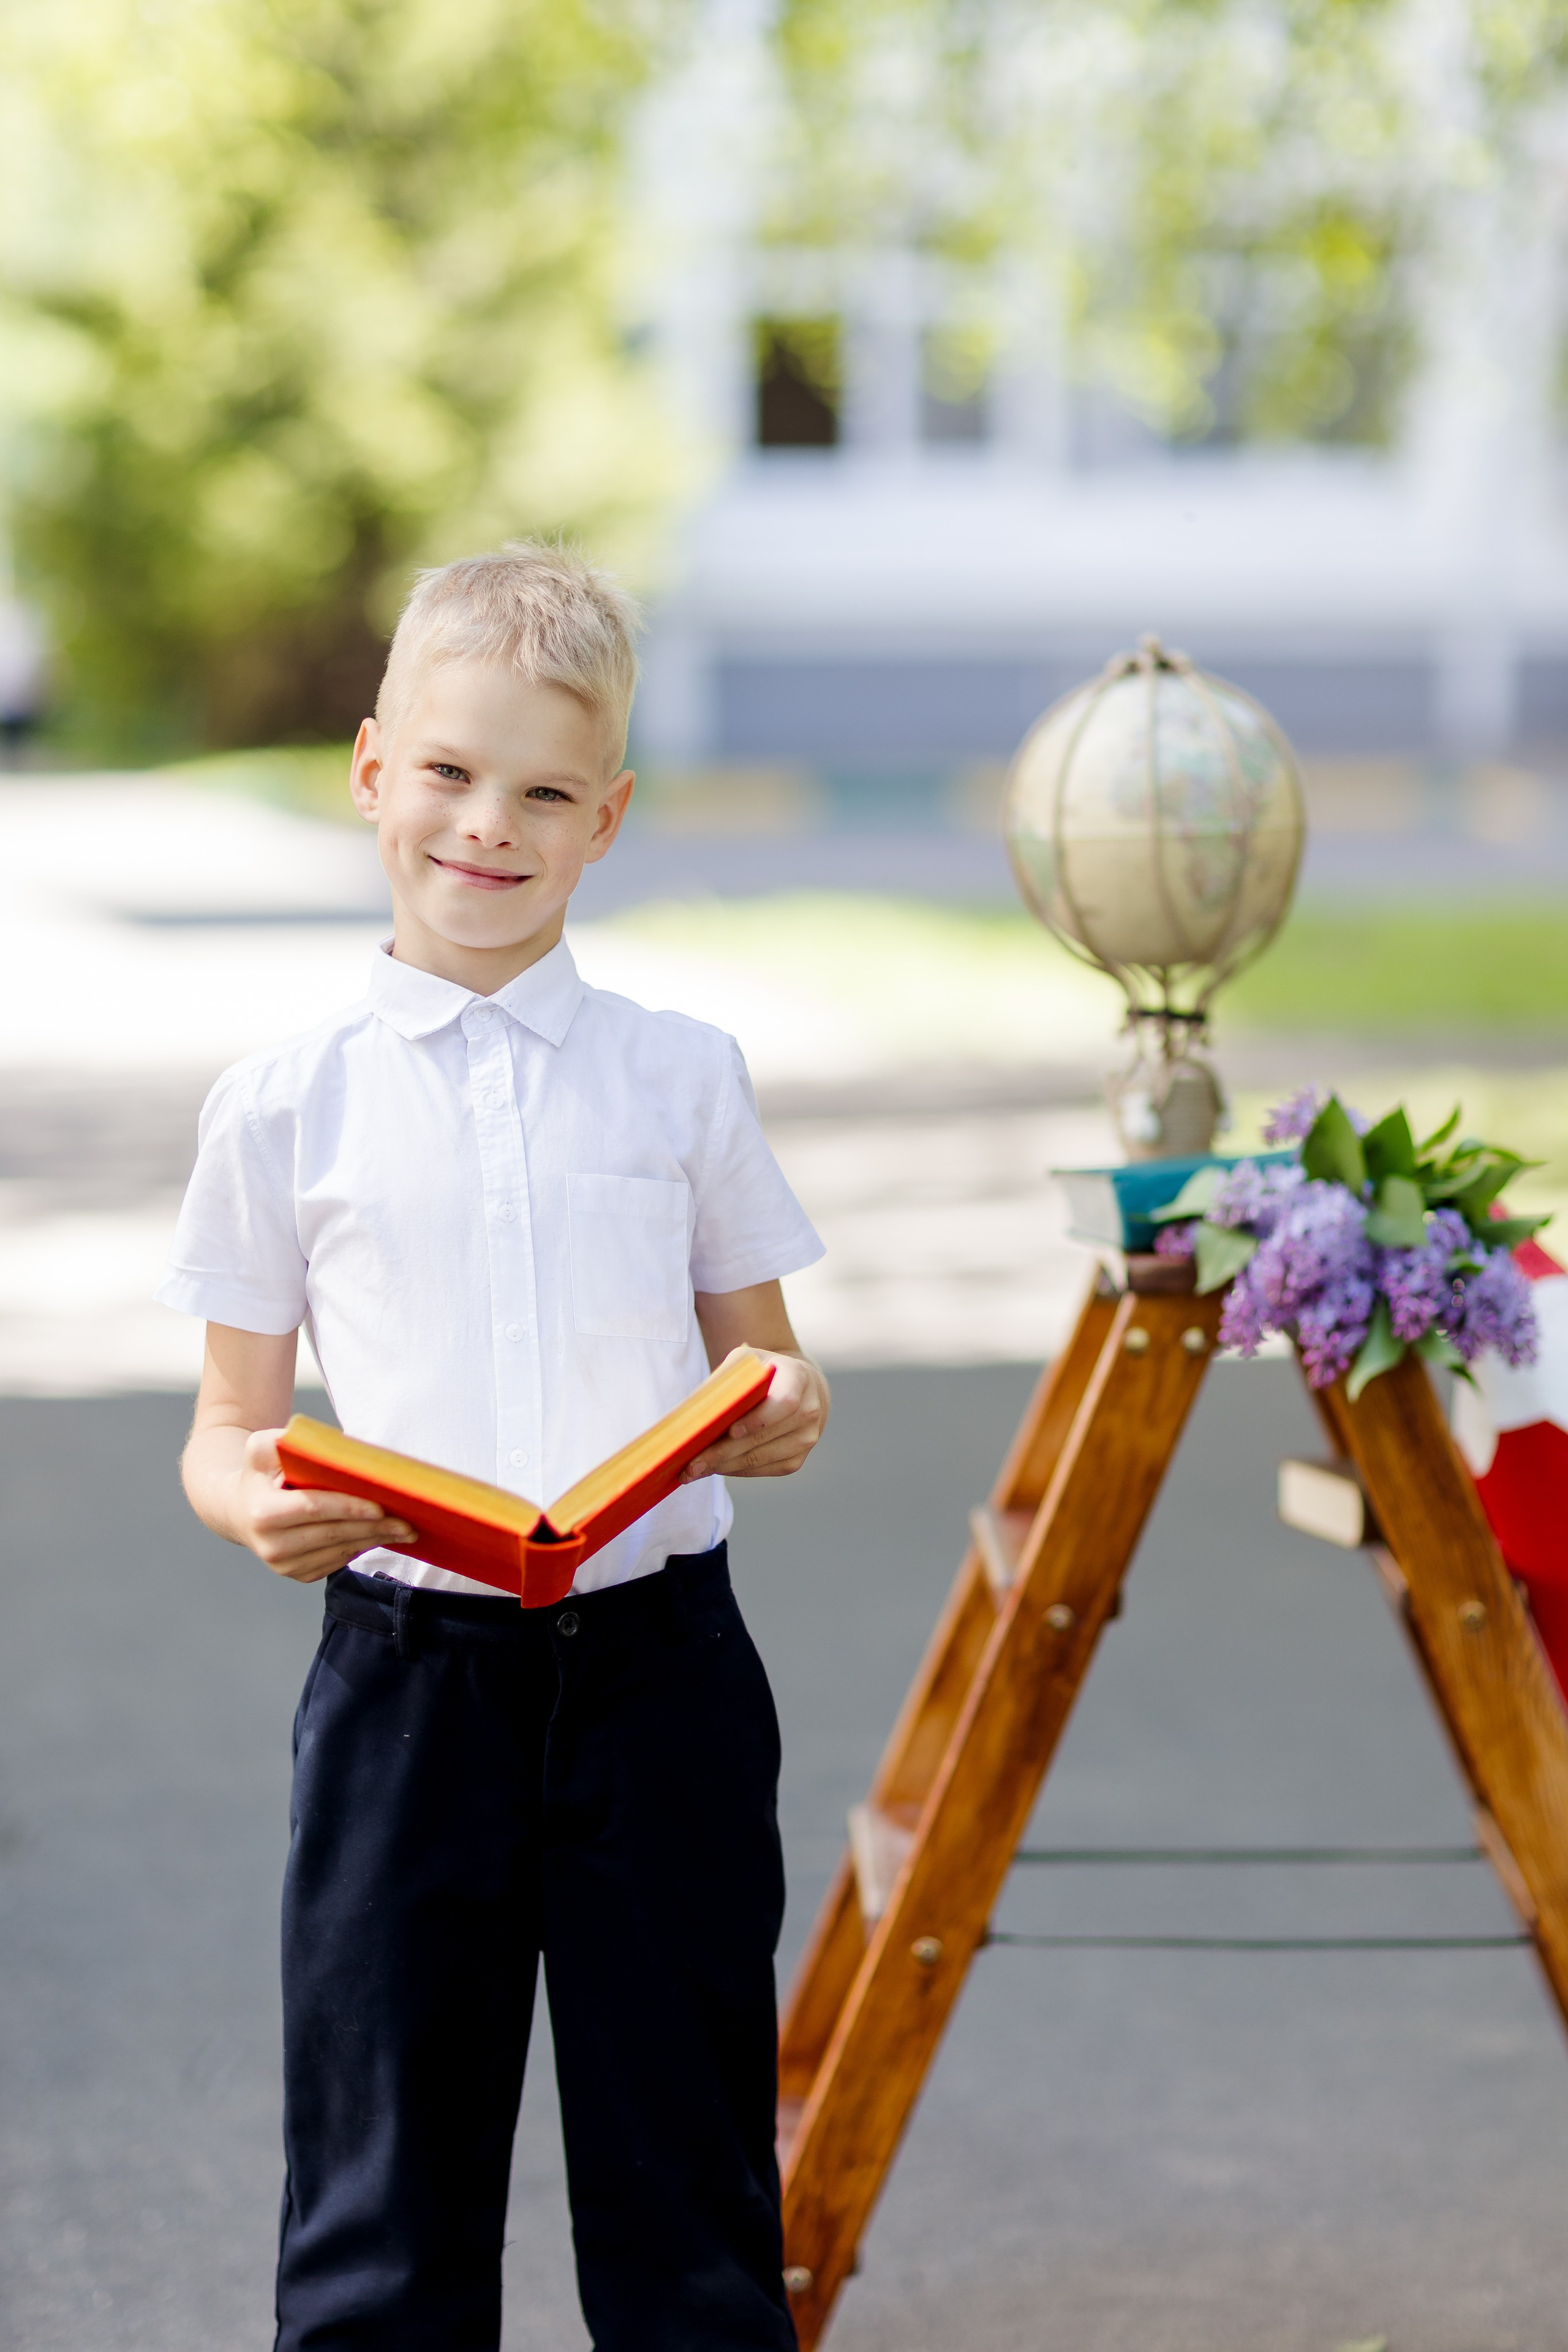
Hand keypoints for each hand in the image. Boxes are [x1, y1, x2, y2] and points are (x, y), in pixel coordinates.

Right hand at [234, 1428, 415, 1583]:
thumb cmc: (261, 1473)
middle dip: (373, 1527)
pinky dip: (361, 1548)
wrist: (242, 1511)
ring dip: (374, 1540)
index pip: (314, 1509)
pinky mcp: (298, 1575)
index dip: (348, 1508)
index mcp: (263, 1513)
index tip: (380, 1506)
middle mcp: (272, 1546)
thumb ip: (281, 1442)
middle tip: (407, 1521)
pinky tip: (381, 1536)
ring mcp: (284, 1566)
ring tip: (405, 1529)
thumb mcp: (260, 1449)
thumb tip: (316, 1444)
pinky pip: (337, 1562)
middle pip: (333, 1534)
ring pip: (339, 1552)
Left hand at [679, 1348, 828, 1481]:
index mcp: (799, 1377)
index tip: (730, 1431)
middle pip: (764, 1437)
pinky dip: (737, 1470)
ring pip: (761, 1459)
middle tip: (692, 1463)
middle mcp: (810, 1409)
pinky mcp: (798, 1459)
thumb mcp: (746, 1362)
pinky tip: (716, 1467)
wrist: (798, 1390)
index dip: (758, 1419)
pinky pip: (764, 1470)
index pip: (785, 1402)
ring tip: (695, 1469)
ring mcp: (807, 1437)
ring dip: (725, 1466)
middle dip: (724, 1452)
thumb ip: (726, 1379)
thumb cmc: (764, 1373)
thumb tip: (694, 1411)